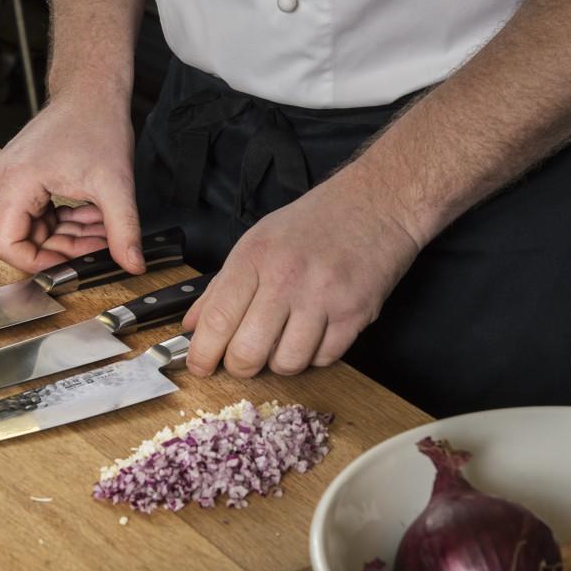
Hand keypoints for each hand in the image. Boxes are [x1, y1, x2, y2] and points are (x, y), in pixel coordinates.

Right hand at [0, 93, 144, 273]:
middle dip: (64, 248)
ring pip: (35, 228)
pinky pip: (39, 213)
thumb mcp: (116, 185)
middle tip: (100, 246)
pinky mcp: (23, 177)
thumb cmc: (96, 123)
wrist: (92, 90)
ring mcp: (12, 178)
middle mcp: (5, 181)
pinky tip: (93, 217)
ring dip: (70, 235)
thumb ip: (123, 231)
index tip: (69, 266)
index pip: (5, 244)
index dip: (37, 263)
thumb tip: (133, 265)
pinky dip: (66, 221)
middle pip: (24, 238)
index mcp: (15, 182)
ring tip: (103, 228)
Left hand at [182, 166, 422, 377]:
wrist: (377, 203)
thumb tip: (194, 325)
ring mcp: (323, 297)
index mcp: (255, 258)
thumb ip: (221, 286)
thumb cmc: (315, 222)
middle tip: (243, 358)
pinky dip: (315, 356)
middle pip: (247, 352)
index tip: (199, 366)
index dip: (203, 354)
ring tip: (284, 340)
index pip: (217, 320)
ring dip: (280, 362)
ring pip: (287, 363)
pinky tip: (314, 334)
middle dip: (240, 366)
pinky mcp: (355, 313)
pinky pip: (324, 359)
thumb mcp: (257, 241)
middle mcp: (286, 278)